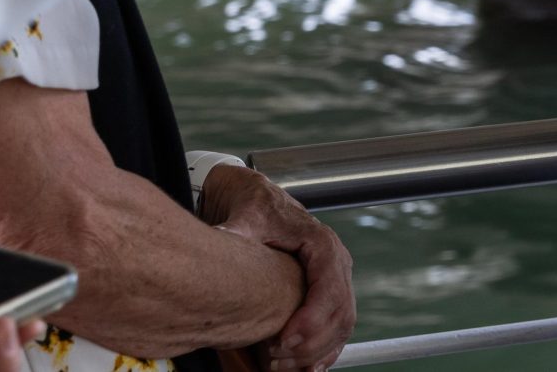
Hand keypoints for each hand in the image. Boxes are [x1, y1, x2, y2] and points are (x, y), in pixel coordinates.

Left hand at [202, 163, 355, 371]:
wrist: (258, 201)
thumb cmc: (254, 208)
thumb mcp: (243, 217)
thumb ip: (233, 232)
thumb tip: (215, 240)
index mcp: (321, 243)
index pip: (330, 284)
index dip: (312, 317)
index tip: (284, 339)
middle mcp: (335, 263)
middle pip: (341, 312)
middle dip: (311, 343)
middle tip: (274, 358)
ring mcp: (334, 281)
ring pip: (342, 325)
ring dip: (315, 352)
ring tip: (277, 365)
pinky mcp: (325, 297)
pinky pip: (336, 330)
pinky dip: (323, 353)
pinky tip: (304, 370)